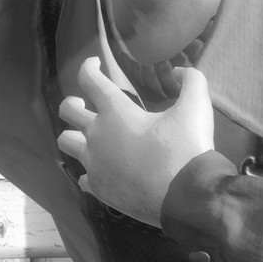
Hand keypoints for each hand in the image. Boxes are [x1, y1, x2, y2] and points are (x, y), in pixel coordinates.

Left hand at [55, 57, 215, 226]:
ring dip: (74, 135)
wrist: (185, 197)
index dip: (89, 66)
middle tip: (83, 104)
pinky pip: (82, 176)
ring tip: (86, 136)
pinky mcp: (98, 187)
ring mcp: (94, 163)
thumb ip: (191, 80)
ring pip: (65, 142)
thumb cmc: (187, 147)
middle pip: (66, 111)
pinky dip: (89, 170)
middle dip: (72, 103)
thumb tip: (180, 71)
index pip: (89, 79)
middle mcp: (97, 134)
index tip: (94, 64)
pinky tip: (101, 169)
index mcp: (115, 111)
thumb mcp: (197, 106)